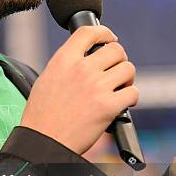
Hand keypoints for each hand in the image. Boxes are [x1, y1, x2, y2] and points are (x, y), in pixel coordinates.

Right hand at [20, 25, 138, 154]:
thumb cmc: (42, 115)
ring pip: (128, 69)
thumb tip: (89, 58)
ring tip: (118, 89)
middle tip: (114, 73)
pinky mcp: (108, 106)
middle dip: (119, 61)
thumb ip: (67, 65)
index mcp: (63, 60)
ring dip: (126, 79)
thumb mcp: (47, 79)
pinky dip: (130, 98)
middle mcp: (81, 69)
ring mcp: (96, 87)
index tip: (110, 39)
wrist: (43, 142)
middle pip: (116, 50)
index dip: (104, 33)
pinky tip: (121, 104)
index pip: (89, 32)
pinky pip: (132, 93)